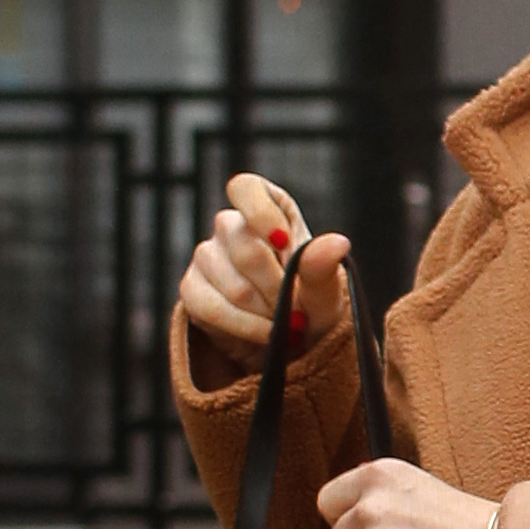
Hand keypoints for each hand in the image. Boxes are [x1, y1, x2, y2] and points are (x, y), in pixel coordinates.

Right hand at [178, 179, 348, 370]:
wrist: (289, 340)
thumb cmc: (309, 303)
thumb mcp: (323, 289)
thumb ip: (323, 266)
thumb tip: (337, 243)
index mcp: (267, 208)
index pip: (246, 188)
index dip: (260, 214)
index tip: (283, 243)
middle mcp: (231, 226)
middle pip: (245, 247)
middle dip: (277, 288)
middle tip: (297, 309)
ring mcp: (206, 256)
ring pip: (232, 284)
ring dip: (264, 312)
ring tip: (283, 322)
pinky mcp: (192, 289)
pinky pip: (210, 308)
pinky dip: (244, 327)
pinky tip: (264, 334)